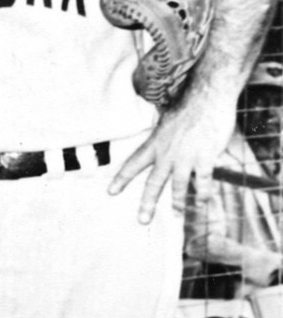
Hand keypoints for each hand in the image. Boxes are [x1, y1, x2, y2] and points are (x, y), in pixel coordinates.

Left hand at [109, 90, 236, 223]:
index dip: (121, 179)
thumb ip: (163, 137)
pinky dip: (202, 193)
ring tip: (176, 216)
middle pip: (153, 183)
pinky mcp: (205, 157)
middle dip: (147, 204)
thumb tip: (160, 144)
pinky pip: (202, 181)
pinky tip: (202, 203)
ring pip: (178, 186)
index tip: (110, 192)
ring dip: (177, 203)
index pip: (132, 164)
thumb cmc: (189, 106)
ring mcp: (186, 157)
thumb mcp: (166, 121)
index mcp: (154, 143)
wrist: (207, 96)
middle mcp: (167, 153)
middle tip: (142, 221)